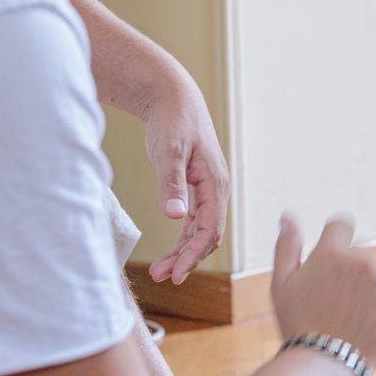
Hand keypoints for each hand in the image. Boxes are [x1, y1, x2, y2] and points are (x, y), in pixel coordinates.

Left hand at [143, 83, 229, 283]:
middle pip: (207, 235)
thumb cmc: (173, 121)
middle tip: (162, 277)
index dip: (193, 254)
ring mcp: (207, 190)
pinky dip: (182, 238)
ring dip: (183, 252)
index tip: (175, 274)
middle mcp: (216, 190)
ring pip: (200, 230)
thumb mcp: (170, 152)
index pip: (210, 229)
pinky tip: (169, 251)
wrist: (173, 98)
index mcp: (216, 183)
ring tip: (159, 270)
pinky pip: (194, 221)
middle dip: (187, 259)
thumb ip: (172, 184)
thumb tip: (176, 217)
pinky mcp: (195, 188)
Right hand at [270, 215, 375, 367]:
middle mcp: (361, 259)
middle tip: (337, 300)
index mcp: (331, 252)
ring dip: (369, 287)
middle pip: (361, 251)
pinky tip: (367, 322)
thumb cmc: (299, 325)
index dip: (336, 241)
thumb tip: (288, 216)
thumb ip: (287, 246)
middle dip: (351, 268)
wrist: (327, 364)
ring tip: (351, 316)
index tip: (332, 264)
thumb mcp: (282, 285)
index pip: (342, 225)